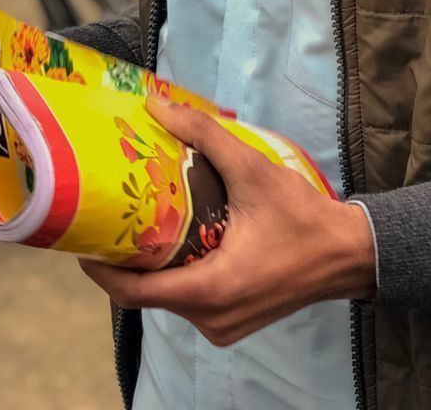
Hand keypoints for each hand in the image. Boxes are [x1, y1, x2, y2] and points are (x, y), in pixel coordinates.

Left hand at [79, 97, 375, 346]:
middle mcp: (211, 318)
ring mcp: (222, 325)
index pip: (134, 294)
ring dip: (151, 267)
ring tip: (137, 223)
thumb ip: (203, 134)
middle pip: (147, 296)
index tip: (81, 240)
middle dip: (124, 260)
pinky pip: (189, 301)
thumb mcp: (252, 169)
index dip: (101, 269)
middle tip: (110, 218)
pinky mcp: (232, 321)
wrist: (349, 254)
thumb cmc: (302, 217)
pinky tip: (172, 239)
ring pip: (168, 299)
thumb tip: (156, 105)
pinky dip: (175, 274)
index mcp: (211, 290)